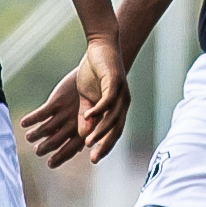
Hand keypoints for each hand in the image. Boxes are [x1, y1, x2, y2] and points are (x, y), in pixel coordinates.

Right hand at [18, 67, 90, 165]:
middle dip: (45, 148)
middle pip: (56, 141)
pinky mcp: (57, 102)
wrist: (98, 73)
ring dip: (36, 135)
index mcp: (84, 129)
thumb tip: (75, 150)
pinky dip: (31, 120)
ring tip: (29, 137)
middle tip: (37, 151)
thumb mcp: (90, 116)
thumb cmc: (94, 97)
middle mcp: (74, 123)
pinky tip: (23, 123)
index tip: (50, 164)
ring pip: (46, 129)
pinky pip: (41, 114)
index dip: (60, 158)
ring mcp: (65, 113)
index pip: (71, 149)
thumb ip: (81, 132)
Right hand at [71, 32, 129, 162]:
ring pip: (113, 117)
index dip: (105, 146)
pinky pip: (108, 100)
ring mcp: (121, 92)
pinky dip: (98, 110)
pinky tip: (88, 117)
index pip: (114, 132)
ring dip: (100, 130)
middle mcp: (123, 102)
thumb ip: (86, 116)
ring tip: (87, 141)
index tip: (93, 159)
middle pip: (117, 129)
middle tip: (93, 158)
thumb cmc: (94, 72)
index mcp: (117, 108)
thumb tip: (83, 136)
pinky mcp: (116, 81)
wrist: (101, 47)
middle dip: (105, 145)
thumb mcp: (86, 97)